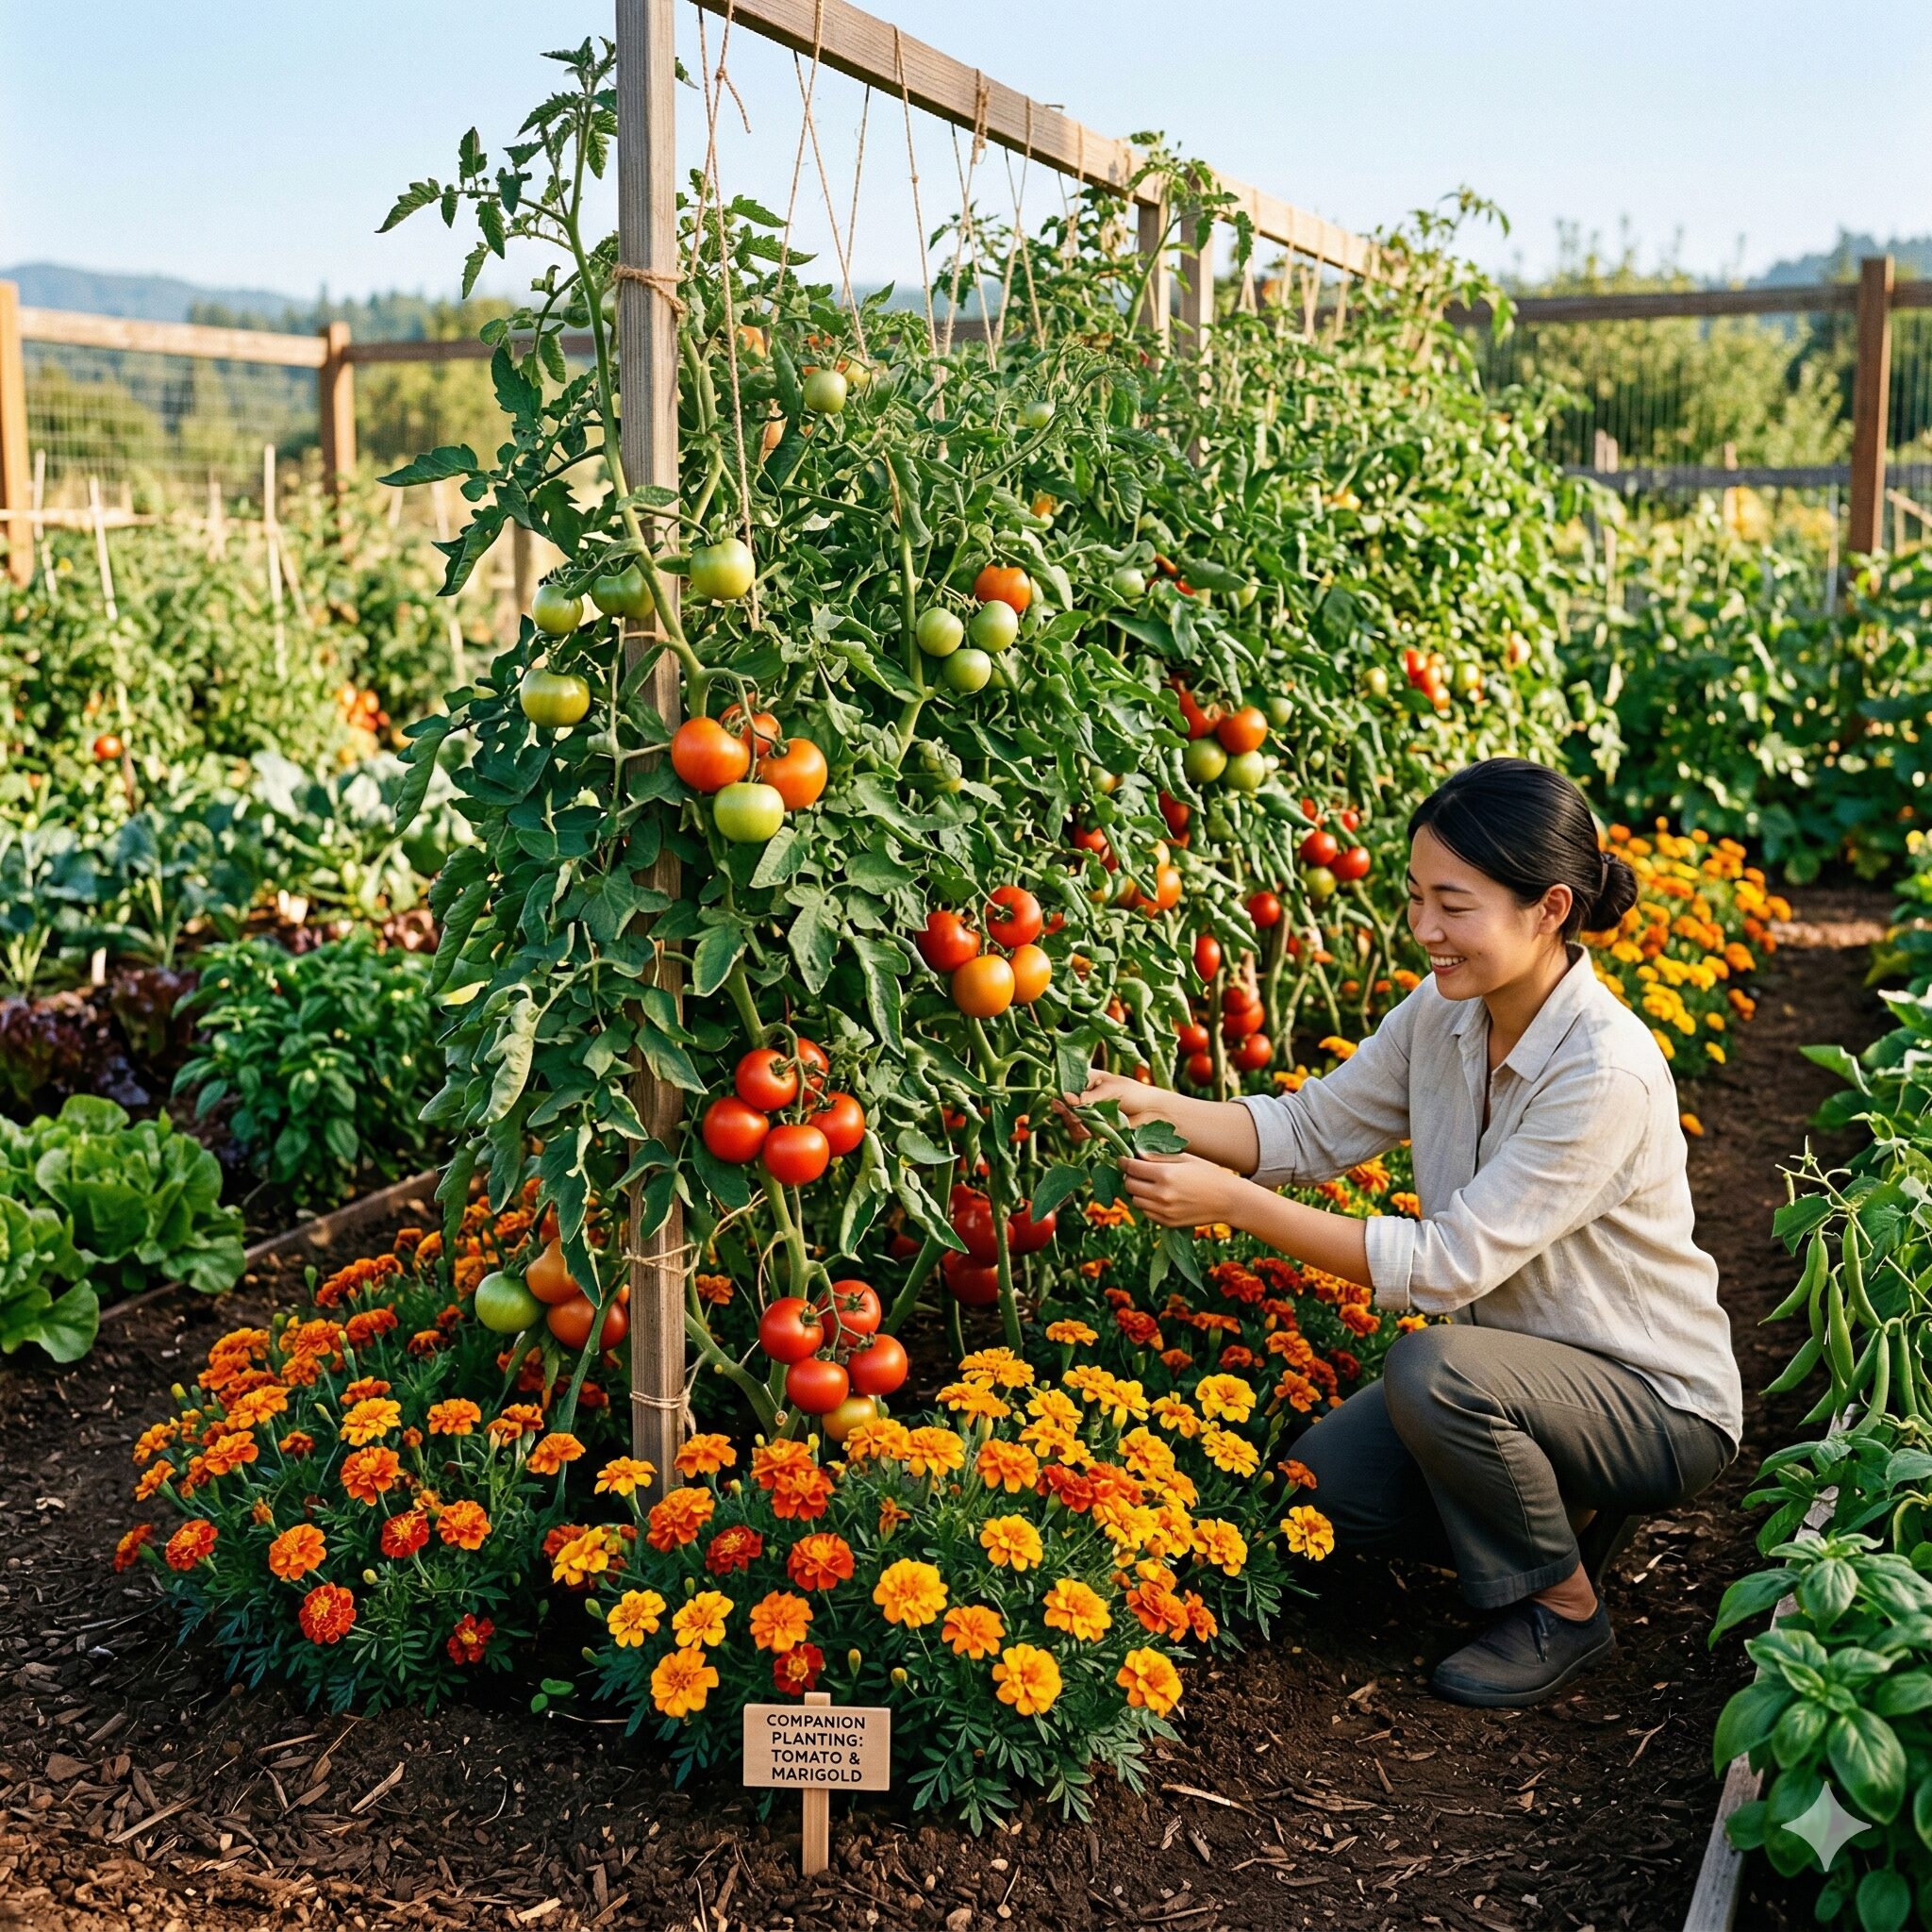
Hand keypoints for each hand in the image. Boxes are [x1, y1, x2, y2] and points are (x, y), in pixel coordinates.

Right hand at [1053, 1068, 1166, 1136]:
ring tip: (1089, 1124)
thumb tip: (1068, 1099)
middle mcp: (1084, 1097)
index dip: (1061, 1094)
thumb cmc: (1134, 1093)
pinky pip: (1081, 1134)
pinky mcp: (1095, 1129)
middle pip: (1063, 1106)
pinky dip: (1086, 1134)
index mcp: (1088, 1080)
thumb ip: (1089, 1096)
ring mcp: (1089, 1114)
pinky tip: (1096, 1133)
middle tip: (1076, 1115)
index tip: (1062, 1102)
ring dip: (1077, 1124)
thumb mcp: (1111, 1089)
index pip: (1066, 1085)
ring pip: (1070, 1122)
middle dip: (1068, 1112)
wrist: (1152, 1113)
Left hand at [1120, 1152, 1243, 1228]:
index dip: (1124, 1162)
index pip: (1132, 1168)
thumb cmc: (1208, 1173)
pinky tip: (1157, 1197)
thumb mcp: (1184, 1159)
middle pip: (1130, 1185)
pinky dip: (1146, 1204)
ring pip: (1135, 1201)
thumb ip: (1158, 1157)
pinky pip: (1146, 1213)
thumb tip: (1136, 1154)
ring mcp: (1164, 1211)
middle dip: (1129, 1176)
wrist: (1227, 1200)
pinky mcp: (1167, 1222)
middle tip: (1136, 1171)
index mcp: (1165, 1175)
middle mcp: (1162, 1195)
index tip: (1123, 1159)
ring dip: (1137, 1192)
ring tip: (1147, 1184)